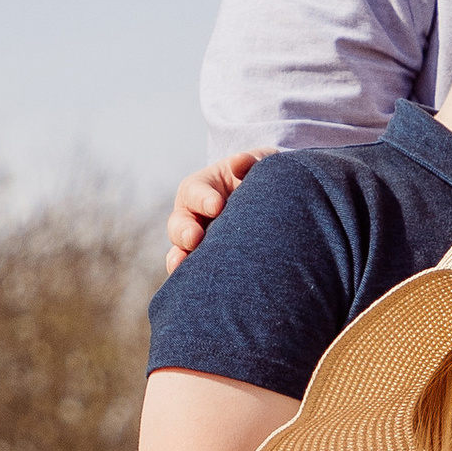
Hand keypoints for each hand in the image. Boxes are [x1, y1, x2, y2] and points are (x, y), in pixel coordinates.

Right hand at [164, 152, 263, 269]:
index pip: (195, 191)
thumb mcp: (260, 163)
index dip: (203, 199)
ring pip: (180, 250)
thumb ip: (251, 161)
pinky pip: (193, 272)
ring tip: (181, 266)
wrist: (272, 203)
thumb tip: (241, 162)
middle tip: (195, 238)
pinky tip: (194, 289)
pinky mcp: (207, 261)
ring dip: (179, 258)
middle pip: (179, 223)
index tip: (217, 206)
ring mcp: (198, 241)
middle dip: (185, 231)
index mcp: (202, 188)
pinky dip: (190, 279)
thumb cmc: (261, 177)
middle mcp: (193, 215)